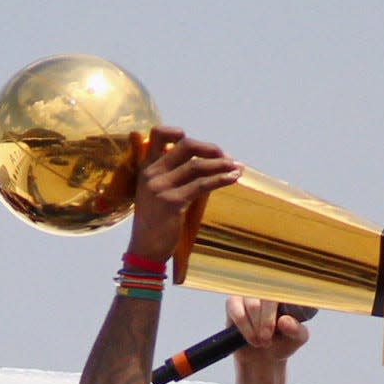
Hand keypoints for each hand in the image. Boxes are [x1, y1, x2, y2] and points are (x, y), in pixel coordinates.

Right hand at [126, 127, 240, 263]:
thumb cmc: (155, 224)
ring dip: (222, 164)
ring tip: (238, 168)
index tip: (197, 146)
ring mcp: (161, 187)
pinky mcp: (173, 202)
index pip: (158, 134)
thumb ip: (170, 177)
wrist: (145, 251)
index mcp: (146, 168)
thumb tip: (201, 164)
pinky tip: (233, 179)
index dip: (177, 132)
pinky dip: (221, 179)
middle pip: (186, 146)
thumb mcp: (155, 194)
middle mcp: (152, 173)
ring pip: (197, 165)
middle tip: (227, 157)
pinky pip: (202, 185)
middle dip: (211, 149)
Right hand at [226, 296, 311, 371]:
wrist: (261, 356)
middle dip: (267, 321)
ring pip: (253, 305)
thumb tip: (283, 321)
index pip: (290, 288)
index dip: (288, 303)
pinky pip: (238, 312)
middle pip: (269, 297)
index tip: (284, 322)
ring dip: (256, 328)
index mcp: (289, 293)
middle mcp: (270, 288)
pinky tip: (251, 338)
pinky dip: (245, 328)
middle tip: (267, 339)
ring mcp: (251, 292)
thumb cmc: (282, 342)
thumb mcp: (295, 340)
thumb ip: (296, 330)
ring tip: (261, 342)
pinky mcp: (234, 301)